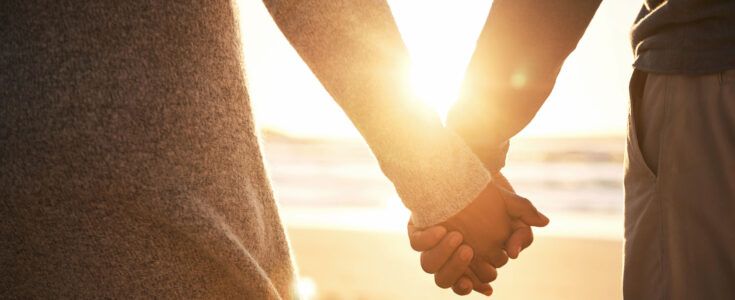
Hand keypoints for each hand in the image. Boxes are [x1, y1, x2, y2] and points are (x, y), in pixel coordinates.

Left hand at [408, 172, 547, 295]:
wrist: (468, 173)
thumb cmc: (492, 197)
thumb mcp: (512, 212)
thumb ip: (522, 232)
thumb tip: (516, 253)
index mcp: (471, 260)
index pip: (473, 282)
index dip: (479, 280)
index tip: (486, 271)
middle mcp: (448, 256)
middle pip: (447, 280)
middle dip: (456, 268)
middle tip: (468, 250)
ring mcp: (432, 244)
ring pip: (429, 265)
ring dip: (442, 256)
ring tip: (457, 237)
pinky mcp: (419, 229)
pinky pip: (417, 243)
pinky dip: (427, 240)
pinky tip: (440, 230)